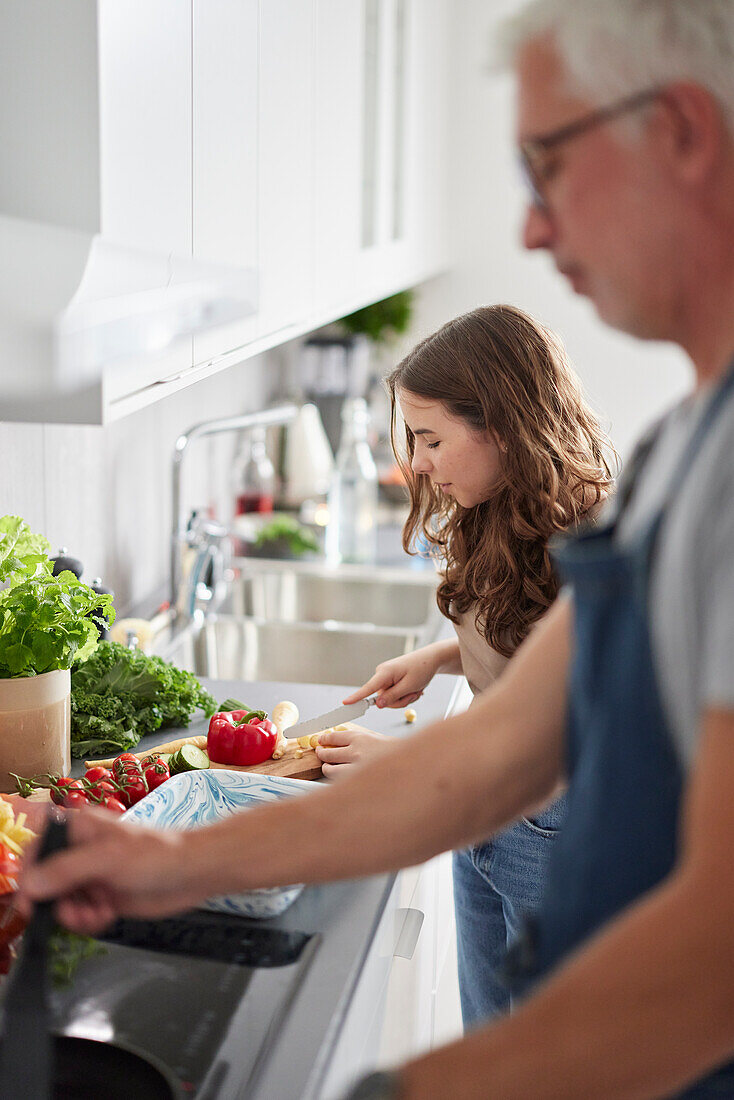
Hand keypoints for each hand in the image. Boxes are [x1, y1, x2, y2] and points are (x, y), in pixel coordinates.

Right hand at [18, 808, 201, 934]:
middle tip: (73, 912)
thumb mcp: (107, 858)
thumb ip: (66, 870)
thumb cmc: (157, 853)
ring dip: (74, 915)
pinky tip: (106, 916)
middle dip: (56, 903)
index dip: (29, 876)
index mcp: (78, 829)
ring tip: (97, 914)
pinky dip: (88, 921)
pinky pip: (81, 915)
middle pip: (46, 883)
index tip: (30, 901)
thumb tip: (30, 884)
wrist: (193, 873)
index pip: (38, 850)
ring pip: (63, 903)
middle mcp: (82, 852)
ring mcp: (93, 876)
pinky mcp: (105, 897)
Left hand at [315, 727, 391, 778]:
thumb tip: (345, 742)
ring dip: (326, 768)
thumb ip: (361, 741)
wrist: (411, 767)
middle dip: (321, 753)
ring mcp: (355, 769)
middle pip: (328, 752)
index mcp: (360, 738)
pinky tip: (338, 778)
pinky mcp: (357, 783)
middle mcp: (355, 752)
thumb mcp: (378, 739)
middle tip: (320, 752)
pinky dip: (336, 781)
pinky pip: (339, 783)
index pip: (334, 736)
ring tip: (326, 766)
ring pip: (330, 769)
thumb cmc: (396, 754)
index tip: (321, 740)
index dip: (325, 738)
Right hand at [342, 648, 440, 708]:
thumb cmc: (422, 668)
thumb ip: (393, 696)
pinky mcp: (390, 680)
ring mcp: (386, 677)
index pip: (368, 688)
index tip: (345, 702)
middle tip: (414, 693)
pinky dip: (405, 695)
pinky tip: (414, 688)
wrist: (431, 659)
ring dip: (405, 698)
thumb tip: (378, 704)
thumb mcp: (409, 686)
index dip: (356, 697)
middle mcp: (382, 674)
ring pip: (390, 699)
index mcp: (385, 673)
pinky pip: (394, 695)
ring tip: (415, 689)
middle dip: (400, 701)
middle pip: (383, 699)